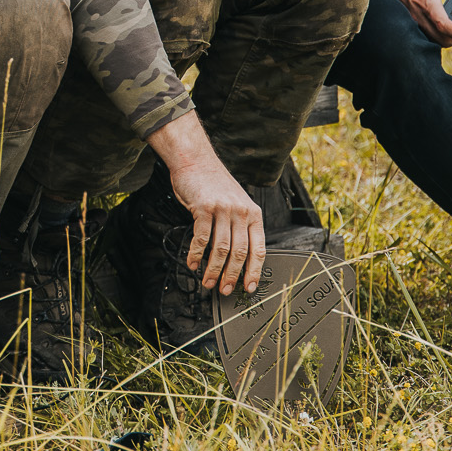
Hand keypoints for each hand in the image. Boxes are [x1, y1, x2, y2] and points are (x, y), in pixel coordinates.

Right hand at [146, 111, 264, 294]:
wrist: (195, 160)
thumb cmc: (214, 184)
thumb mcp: (237, 202)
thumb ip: (240, 225)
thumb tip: (238, 258)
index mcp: (253, 213)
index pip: (259, 249)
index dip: (255, 271)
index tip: (250, 287)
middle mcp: (241, 211)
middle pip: (240, 253)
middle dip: (233, 276)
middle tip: (225, 290)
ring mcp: (223, 209)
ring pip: (221, 249)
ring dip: (213, 270)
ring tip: (207, 282)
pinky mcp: (204, 208)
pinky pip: (201, 238)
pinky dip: (196, 254)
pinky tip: (192, 263)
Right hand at [368, 0, 451, 47]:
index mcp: (426, 3)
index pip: (445, 27)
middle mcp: (419, 15)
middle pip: (442, 40)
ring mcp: (413, 19)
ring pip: (433, 39)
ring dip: (449, 39)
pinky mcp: (409, 18)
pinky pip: (426, 33)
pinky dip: (438, 35)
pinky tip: (445, 25)